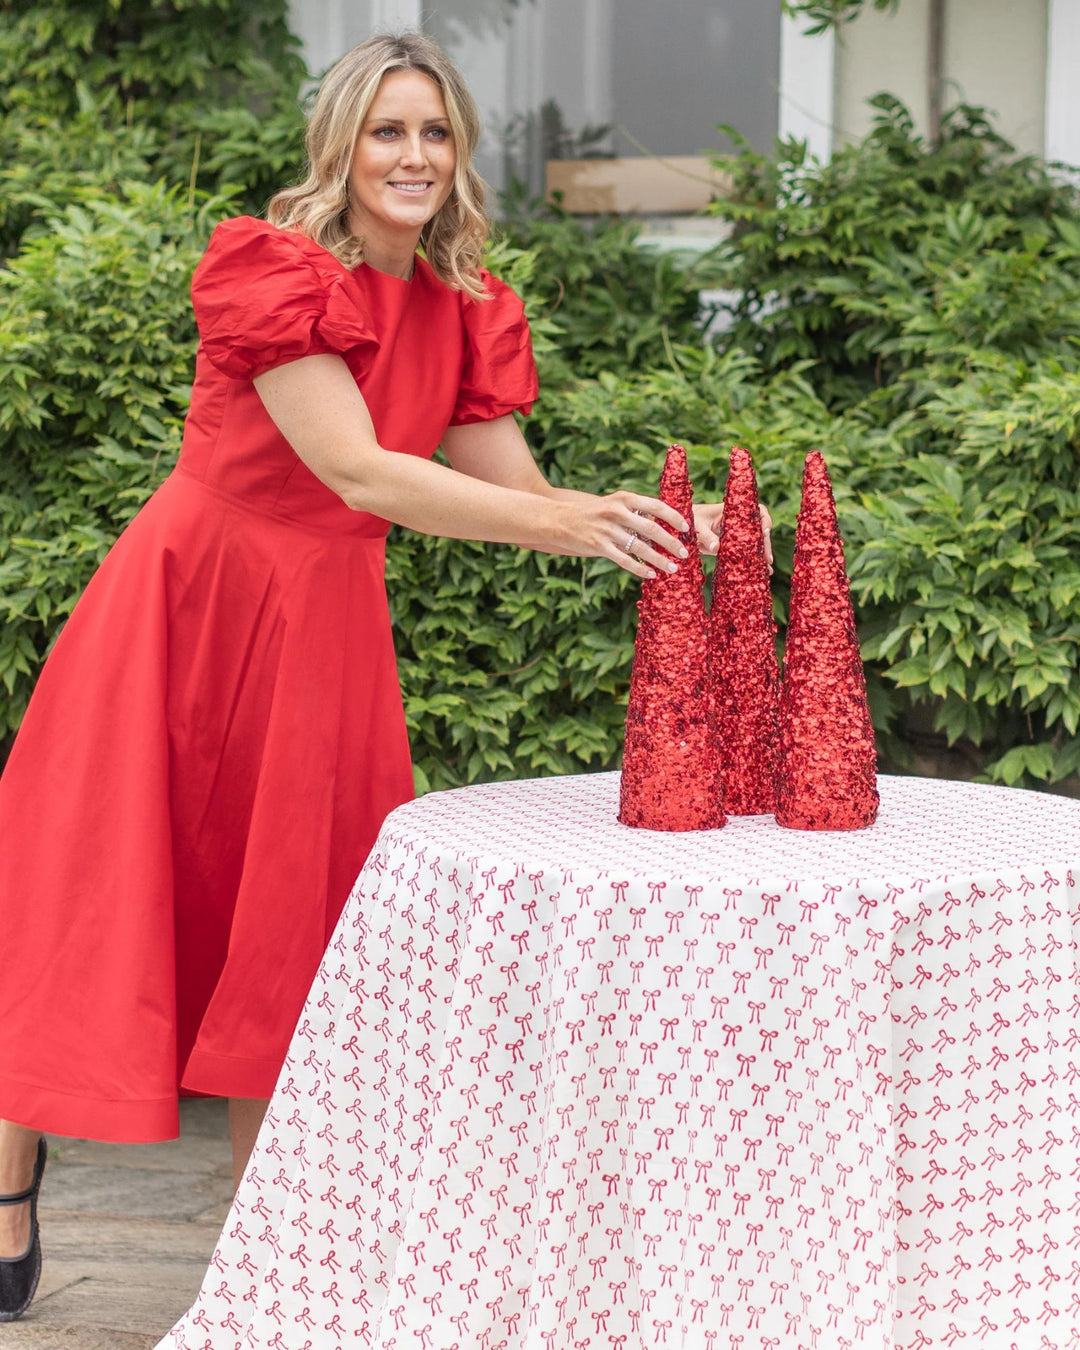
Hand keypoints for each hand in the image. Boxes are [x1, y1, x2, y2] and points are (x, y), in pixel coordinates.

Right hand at [559, 490, 690, 579]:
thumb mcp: (613, 504)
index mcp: (624, 498)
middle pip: (652, 529)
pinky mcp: (599, 546)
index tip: (687, 528)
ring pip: (641, 548)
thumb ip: (634, 511)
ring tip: (673, 568)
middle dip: (671, 542)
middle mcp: (617, 512)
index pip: (656, 506)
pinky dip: (640, 568)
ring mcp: (607, 530)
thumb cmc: (591, 513)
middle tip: (684, 553)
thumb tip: (662, 524)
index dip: (674, 518)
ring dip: (659, 560)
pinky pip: (625, 560)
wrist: (558, 520)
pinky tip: (651, 574)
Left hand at [693, 503, 773, 569]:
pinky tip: (763, 572)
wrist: (683, 527)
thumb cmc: (691, 519)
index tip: (765, 532)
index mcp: (734, 511)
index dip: (765, 520)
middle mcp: (740, 522)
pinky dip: (754, 561)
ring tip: (767, 569)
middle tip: (768, 559)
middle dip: (766, 544)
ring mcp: (738, 535)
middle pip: (760, 530)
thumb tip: (716, 548)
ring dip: (763, 555)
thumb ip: (706, 536)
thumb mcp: (697, 526)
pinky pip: (747, 553)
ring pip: (757, 543)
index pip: (757, 511)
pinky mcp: (733, 547)